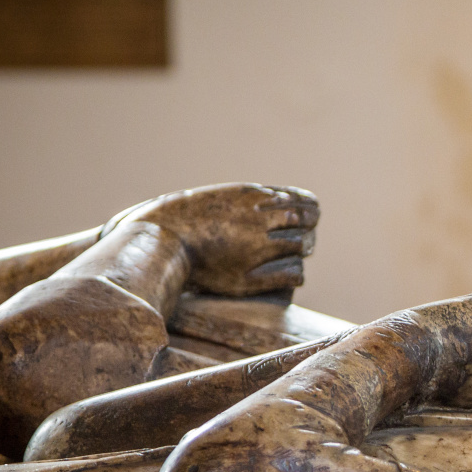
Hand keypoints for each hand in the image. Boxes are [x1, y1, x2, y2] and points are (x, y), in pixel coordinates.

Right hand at [109, 184, 318, 295]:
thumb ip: (257, 198)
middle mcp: (260, 217)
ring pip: (303, 246)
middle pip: (307, 224)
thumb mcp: (227, 196)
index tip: (303, 221)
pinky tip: (285, 275)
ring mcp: (257, 247)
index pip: (307, 203)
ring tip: (286, 256)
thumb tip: (287, 203)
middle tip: (297, 242)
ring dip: (299, 251)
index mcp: (255, 195)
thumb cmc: (192, 217)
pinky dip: (294, 274)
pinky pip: (294, 274)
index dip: (310, 213)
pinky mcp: (250, 275)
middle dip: (306, 232)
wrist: (161, 239)